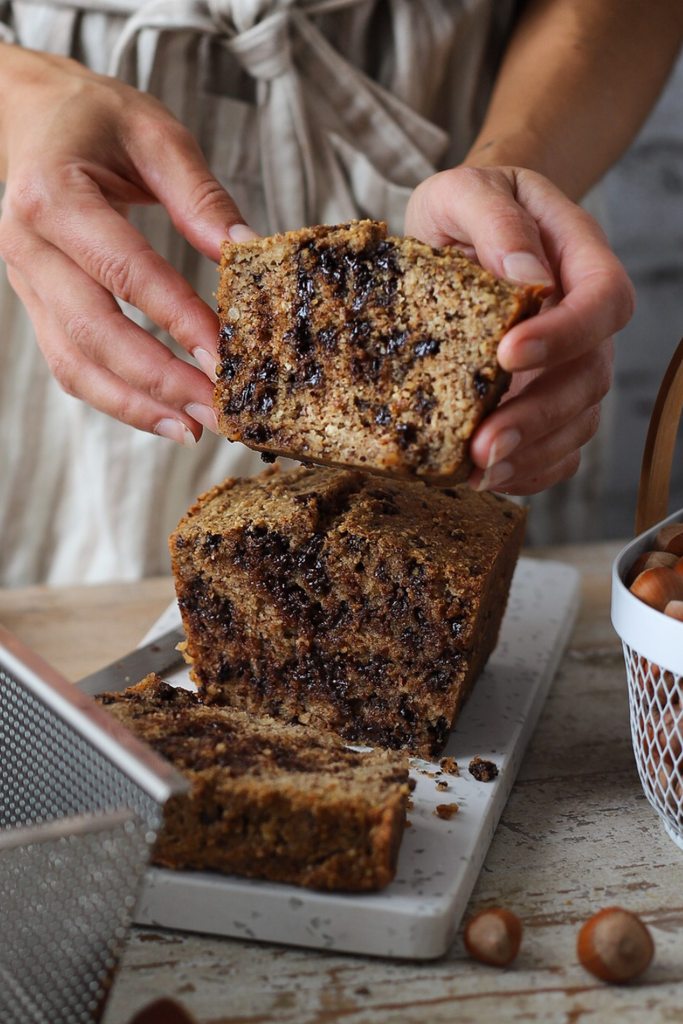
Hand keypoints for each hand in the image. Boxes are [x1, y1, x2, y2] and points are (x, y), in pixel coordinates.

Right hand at [0, 47, 255, 443]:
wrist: (30, 116)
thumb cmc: (96, 120)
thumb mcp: (157, 135)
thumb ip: (202, 197)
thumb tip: (248, 256)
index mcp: (53, 195)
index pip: (125, 271)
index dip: (177, 320)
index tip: (226, 357)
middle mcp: (27, 246)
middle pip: (94, 332)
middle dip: (160, 380)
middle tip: (218, 411)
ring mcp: (26, 284)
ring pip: (74, 364)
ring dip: (136, 405)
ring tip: (194, 429)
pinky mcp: (38, 307)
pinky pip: (71, 366)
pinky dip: (116, 398)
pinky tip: (163, 414)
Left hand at [405, 166, 634, 494]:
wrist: (461, 229)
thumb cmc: (466, 207)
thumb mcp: (464, 190)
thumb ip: (495, 219)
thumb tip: (529, 279)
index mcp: (579, 258)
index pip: (603, 300)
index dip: (566, 334)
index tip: (507, 355)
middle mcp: (582, 318)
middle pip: (590, 375)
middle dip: (539, 415)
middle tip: (484, 443)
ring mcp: (568, 363)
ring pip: (577, 420)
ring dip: (532, 452)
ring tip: (478, 471)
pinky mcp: (543, 397)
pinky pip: (558, 447)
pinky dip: (531, 471)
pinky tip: (491, 479)